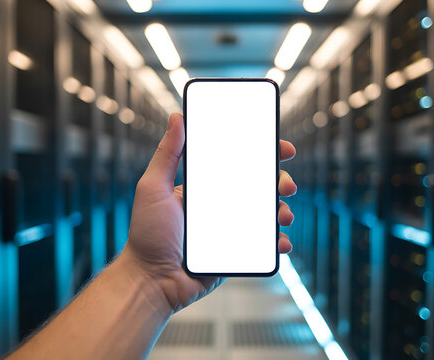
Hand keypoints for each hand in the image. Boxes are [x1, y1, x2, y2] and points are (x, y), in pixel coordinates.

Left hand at [121, 113, 297, 312]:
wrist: (150, 280)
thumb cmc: (146, 235)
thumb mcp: (152, 188)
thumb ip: (166, 155)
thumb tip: (176, 117)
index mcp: (205, 186)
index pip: (238, 162)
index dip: (263, 152)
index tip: (282, 148)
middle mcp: (221, 205)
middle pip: (260, 187)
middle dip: (280, 182)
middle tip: (286, 185)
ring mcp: (231, 229)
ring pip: (266, 215)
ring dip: (282, 211)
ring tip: (282, 215)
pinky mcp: (236, 253)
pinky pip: (263, 246)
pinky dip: (277, 243)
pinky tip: (281, 243)